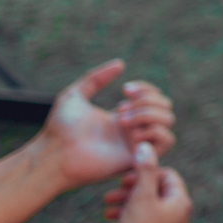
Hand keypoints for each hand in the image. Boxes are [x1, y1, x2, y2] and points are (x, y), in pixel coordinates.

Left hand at [37, 60, 175, 191]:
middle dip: (148, 99)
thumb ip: (96, 78)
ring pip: (168, 120)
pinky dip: (154, 130)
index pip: (153, 98)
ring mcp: (137, 144)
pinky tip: (131, 131)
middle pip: (165, 106)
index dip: (146, 88)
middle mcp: (133, 130)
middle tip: (121, 106)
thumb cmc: (60, 129)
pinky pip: (167, 140)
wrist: (54, 154)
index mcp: (122, 117)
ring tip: (122, 119)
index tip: (124, 89)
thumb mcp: (75, 95)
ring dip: (149, 113)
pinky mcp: (139, 158)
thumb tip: (121, 64)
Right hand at [104, 142, 191, 222]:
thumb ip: (145, 170)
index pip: (168, 176)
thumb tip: (147, 146)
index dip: (145, 172)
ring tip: (106, 211)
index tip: (124, 178)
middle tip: (109, 195)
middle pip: (155, 194)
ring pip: (146, 212)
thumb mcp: (141, 197)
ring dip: (126, 208)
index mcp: (181, 203)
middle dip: (131, 192)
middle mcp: (179, 218)